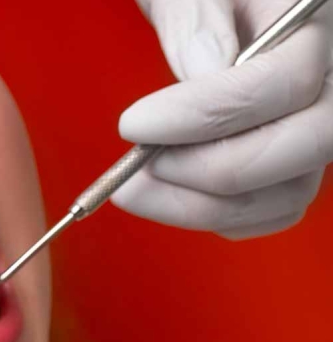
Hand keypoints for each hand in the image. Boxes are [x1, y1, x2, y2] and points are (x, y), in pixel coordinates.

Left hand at [115, 0, 332, 239]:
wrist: (216, 10)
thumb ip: (197, 21)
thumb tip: (201, 73)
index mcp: (319, 27)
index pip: (283, 83)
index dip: (204, 114)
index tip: (133, 124)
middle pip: (304, 147)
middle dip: (211, 169)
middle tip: (140, 166)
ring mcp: (317, 131)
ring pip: (288, 193)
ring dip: (203, 206)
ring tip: (136, 188)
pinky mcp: (295, 167)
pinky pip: (272, 211)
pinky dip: (217, 216)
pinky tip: (167, 195)